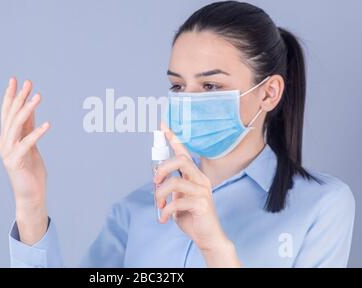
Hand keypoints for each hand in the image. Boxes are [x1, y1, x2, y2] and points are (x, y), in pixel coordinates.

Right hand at [0, 77, 49, 243]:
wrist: (30, 195)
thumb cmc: (31, 170)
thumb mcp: (31, 144)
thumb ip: (28, 127)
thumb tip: (31, 107)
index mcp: (6, 138)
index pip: (7, 112)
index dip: (11, 96)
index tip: (15, 80)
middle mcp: (4, 143)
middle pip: (10, 116)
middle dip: (19, 97)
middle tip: (28, 82)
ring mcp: (8, 153)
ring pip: (16, 126)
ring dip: (27, 110)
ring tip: (38, 97)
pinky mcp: (16, 162)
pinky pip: (27, 144)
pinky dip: (36, 133)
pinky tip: (47, 124)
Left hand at [154, 122, 240, 266]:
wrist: (207, 237)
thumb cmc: (192, 217)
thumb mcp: (177, 199)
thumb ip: (170, 188)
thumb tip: (156, 179)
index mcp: (194, 176)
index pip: (183, 153)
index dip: (173, 138)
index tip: (163, 125)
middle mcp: (200, 179)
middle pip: (180, 160)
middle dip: (162, 169)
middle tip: (155, 182)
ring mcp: (202, 191)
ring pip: (174, 182)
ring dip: (160, 195)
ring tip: (158, 206)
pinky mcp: (202, 203)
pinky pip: (176, 202)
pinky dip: (165, 211)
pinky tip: (164, 218)